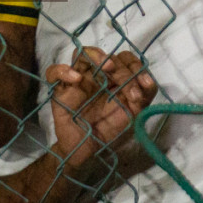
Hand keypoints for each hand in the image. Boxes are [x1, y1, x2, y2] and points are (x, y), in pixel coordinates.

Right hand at [48, 46, 156, 167]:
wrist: (87, 149)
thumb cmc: (109, 129)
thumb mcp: (133, 114)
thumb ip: (143, 97)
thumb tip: (148, 82)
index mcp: (114, 78)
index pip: (124, 58)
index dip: (135, 65)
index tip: (145, 84)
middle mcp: (96, 75)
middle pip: (108, 56)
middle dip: (123, 70)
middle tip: (131, 90)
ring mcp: (77, 80)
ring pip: (81, 53)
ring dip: (97, 56)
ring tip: (108, 68)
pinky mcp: (60, 90)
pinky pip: (54, 72)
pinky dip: (63, 71)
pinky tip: (77, 79)